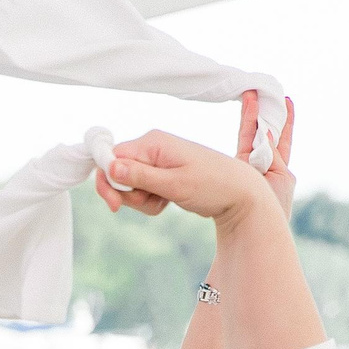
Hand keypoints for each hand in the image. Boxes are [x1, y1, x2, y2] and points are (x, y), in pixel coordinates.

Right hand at [91, 129, 273, 229]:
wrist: (241, 193)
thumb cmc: (212, 186)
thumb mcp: (174, 184)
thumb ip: (140, 176)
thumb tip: (110, 166)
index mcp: (152, 142)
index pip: (110, 158)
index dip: (107, 183)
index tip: (115, 206)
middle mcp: (152, 146)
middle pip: (118, 173)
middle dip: (128, 195)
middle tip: (153, 203)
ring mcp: (157, 159)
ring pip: (129, 185)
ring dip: (141, 200)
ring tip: (166, 201)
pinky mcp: (162, 172)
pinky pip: (142, 189)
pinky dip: (151, 201)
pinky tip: (169, 201)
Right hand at [236, 90, 296, 216]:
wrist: (255, 230)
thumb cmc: (274, 210)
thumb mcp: (280, 177)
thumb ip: (272, 153)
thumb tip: (264, 132)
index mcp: (281, 167)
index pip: (284, 137)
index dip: (287, 119)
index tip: (288, 100)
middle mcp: (266, 164)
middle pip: (267, 131)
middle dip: (266, 111)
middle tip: (264, 90)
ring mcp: (250, 166)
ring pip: (253, 134)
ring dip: (254, 114)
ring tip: (252, 93)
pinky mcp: (236, 168)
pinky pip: (243, 141)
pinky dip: (246, 124)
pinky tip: (247, 107)